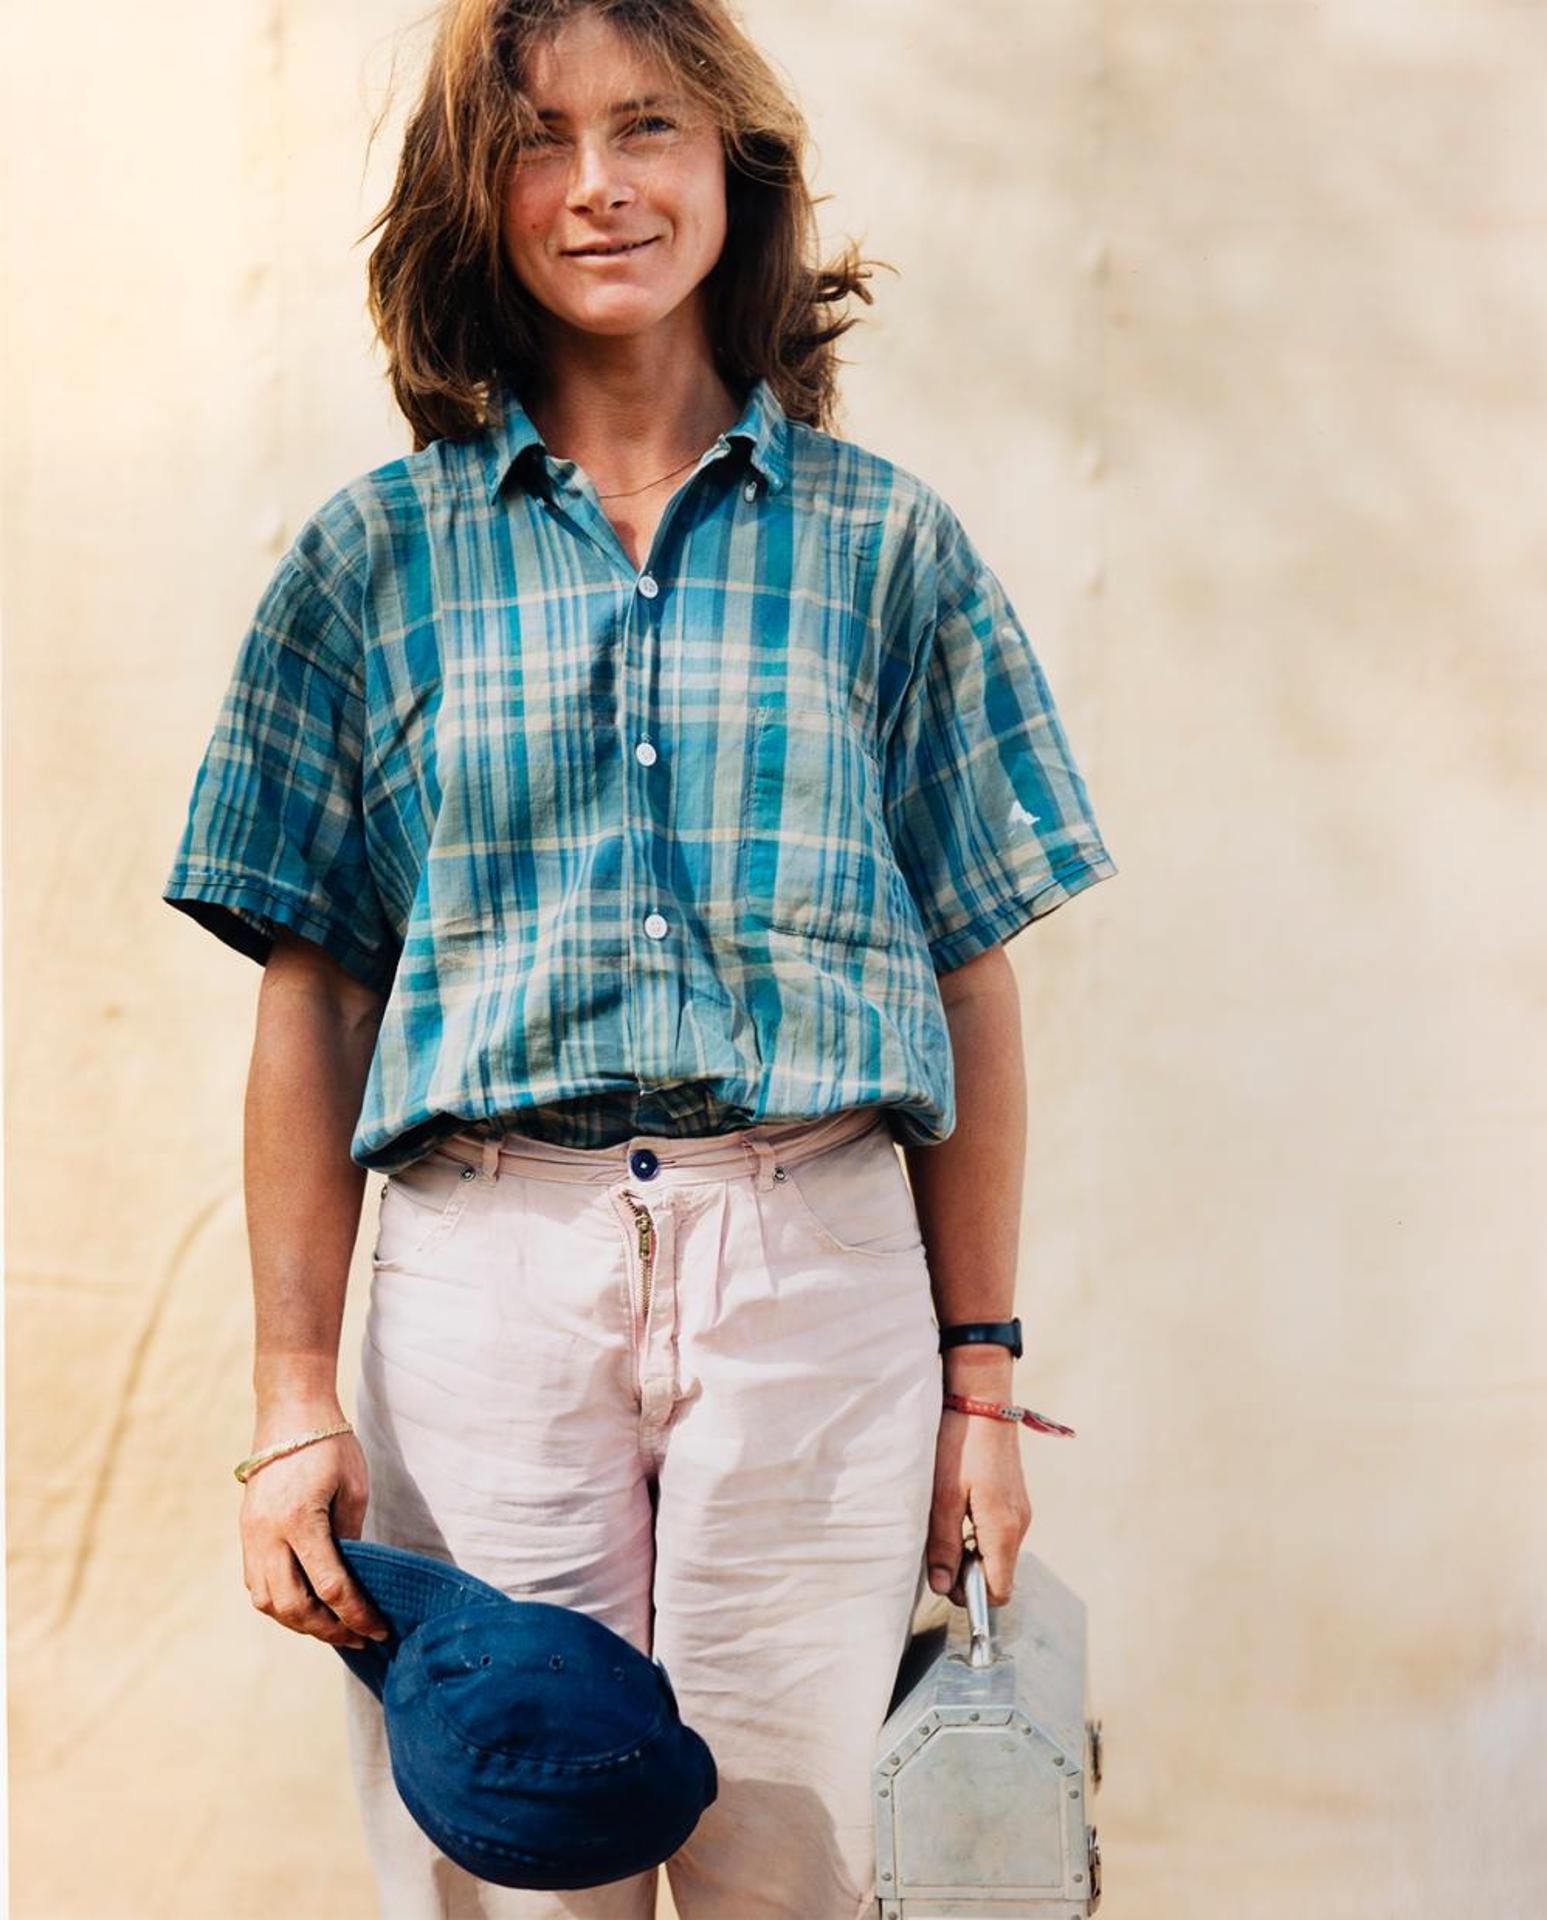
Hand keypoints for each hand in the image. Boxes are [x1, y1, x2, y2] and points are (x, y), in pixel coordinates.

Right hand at [239, 1395, 390, 1649]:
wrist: (289, 1412)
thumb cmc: (330, 1444)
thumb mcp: (354, 1488)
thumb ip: (351, 1537)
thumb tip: (354, 1581)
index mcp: (300, 1521)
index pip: (329, 1587)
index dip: (356, 1615)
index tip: (378, 1630)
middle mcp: (267, 1535)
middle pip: (292, 1605)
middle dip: (327, 1629)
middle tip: (358, 1637)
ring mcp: (250, 1536)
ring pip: (267, 1602)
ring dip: (299, 1623)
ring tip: (333, 1629)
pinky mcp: (246, 1533)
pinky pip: (256, 1584)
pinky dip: (279, 1604)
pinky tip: (305, 1607)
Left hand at [925, 1403, 1032, 1608]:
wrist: (982, 1401)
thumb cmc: (959, 1445)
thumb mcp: (942, 1497)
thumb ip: (944, 1545)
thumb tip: (943, 1587)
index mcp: (1003, 1530)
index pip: (999, 1590)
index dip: (972, 1596)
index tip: (946, 1581)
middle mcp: (1020, 1525)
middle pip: (1000, 1574)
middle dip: (970, 1575)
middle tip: (939, 1551)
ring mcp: (1021, 1511)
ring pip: (999, 1554)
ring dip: (973, 1553)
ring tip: (946, 1525)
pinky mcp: (1015, 1499)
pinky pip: (1000, 1533)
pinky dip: (980, 1536)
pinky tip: (959, 1511)